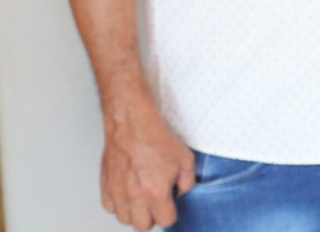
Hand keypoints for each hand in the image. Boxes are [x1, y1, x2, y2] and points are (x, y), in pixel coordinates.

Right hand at [99, 103, 193, 230]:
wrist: (132, 125)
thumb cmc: (157, 140)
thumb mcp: (186, 160)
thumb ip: (187, 182)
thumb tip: (180, 193)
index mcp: (156, 192)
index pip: (164, 221)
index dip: (170, 214)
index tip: (171, 205)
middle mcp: (134, 196)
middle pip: (141, 226)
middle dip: (151, 218)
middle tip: (156, 205)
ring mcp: (117, 191)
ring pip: (123, 219)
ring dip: (134, 212)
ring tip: (141, 199)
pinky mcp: (105, 184)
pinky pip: (109, 206)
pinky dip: (117, 204)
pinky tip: (127, 194)